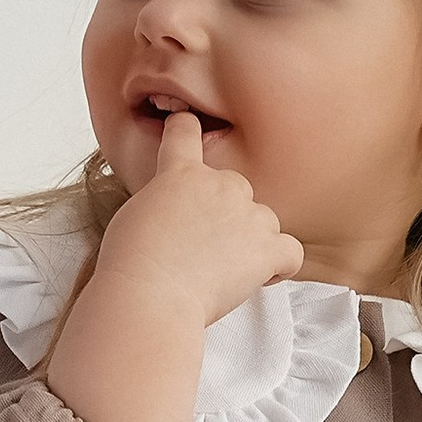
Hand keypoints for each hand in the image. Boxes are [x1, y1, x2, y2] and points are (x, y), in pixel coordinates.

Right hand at [91, 110, 302, 330]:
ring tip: (226, 269)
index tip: (188, 128)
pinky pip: (290, 251)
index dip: (187, 129)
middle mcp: (217, 184)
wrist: (149, 293)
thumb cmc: (131, 264)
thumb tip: (173, 219)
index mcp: (179, 173)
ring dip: (253, 240)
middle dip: (226, 212)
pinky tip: (260, 277)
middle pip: (236, 187)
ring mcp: (246, 214)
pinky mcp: (266, 247)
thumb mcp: (134, 216)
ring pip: (264, 220)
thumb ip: (162, 204)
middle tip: (204, 245)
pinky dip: (280, 266)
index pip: (185, 132)